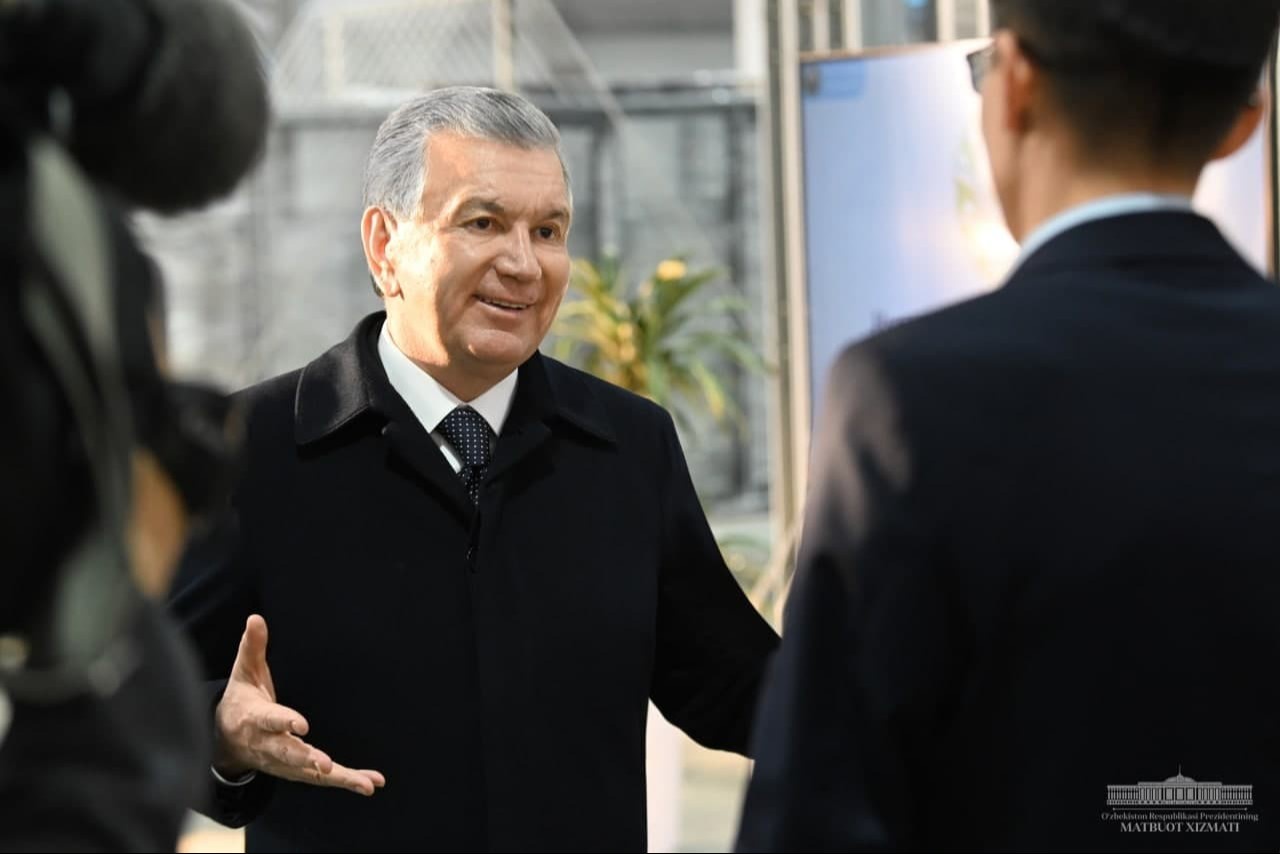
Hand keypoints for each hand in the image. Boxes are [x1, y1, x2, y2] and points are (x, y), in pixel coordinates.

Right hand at [213, 614, 385, 795]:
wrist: (224, 740)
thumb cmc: (241, 700)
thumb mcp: (243, 672)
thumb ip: (253, 647)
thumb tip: (255, 618)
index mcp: (256, 719)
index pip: (271, 720)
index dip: (285, 722)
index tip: (302, 724)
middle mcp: (269, 744)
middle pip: (288, 753)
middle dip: (307, 759)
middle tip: (325, 764)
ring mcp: (283, 761)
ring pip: (310, 772)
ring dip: (337, 778)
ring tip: (364, 783)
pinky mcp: (296, 771)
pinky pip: (322, 779)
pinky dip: (346, 780)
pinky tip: (370, 783)